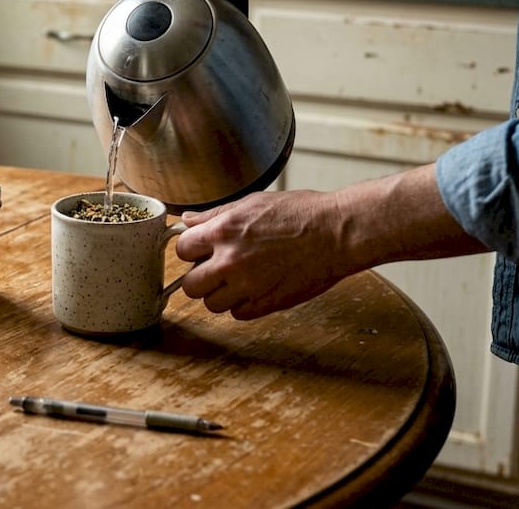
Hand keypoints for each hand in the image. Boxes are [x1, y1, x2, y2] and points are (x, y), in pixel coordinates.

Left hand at [173, 164, 487, 320]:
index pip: (181, 249)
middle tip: (216, 269)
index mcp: (223, 231)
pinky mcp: (266, 304)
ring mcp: (248, 286)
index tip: (200, 250)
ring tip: (239, 280)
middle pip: (190, 286)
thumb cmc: (300, 213)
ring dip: (221, 295)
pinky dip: (242, 306)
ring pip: (212, 304)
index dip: (190, 250)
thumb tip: (186, 219)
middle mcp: (230, 261)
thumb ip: (214, 215)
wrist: (337, 233)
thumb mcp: (251, 203)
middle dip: (200, 278)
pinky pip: (238, 315)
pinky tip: (256, 289)